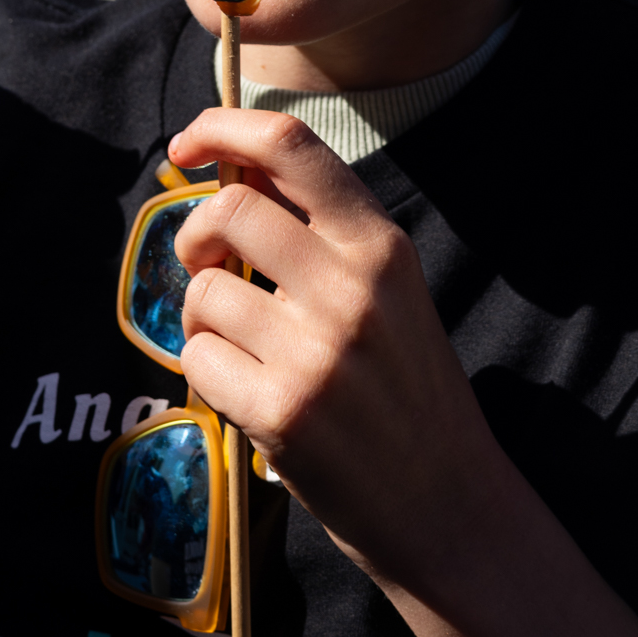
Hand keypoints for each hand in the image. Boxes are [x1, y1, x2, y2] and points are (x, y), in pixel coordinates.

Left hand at [167, 109, 500, 585]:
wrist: (449, 506)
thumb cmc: (405, 392)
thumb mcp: (387, 292)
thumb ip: (320, 234)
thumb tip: (232, 169)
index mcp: (381, 244)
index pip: (291, 147)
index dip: (223, 129)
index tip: (188, 144)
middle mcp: (353, 286)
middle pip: (230, 208)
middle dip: (195, 234)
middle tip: (206, 265)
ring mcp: (318, 351)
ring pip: (204, 290)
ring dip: (201, 318)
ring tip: (240, 349)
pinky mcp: (283, 413)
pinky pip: (197, 359)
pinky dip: (204, 372)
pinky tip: (245, 394)